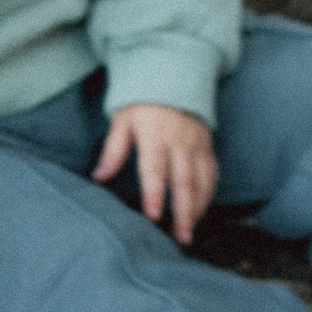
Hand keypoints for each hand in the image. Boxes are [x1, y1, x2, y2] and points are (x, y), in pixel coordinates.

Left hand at [95, 103, 217, 246]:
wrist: (174, 73)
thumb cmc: (142, 100)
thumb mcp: (122, 119)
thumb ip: (113, 150)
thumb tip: (99, 176)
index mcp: (154, 136)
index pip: (154, 170)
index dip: (154, 194)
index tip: (152, 217)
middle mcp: (179, 143)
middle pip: (184, 182)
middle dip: (183, 213)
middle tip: (180, 238)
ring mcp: (197, 145)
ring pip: (202, 181)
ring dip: (198, 208)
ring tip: (190, 231)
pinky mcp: (207, 146)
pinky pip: (212, 173)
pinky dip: (208, 194)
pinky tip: (201, 211)